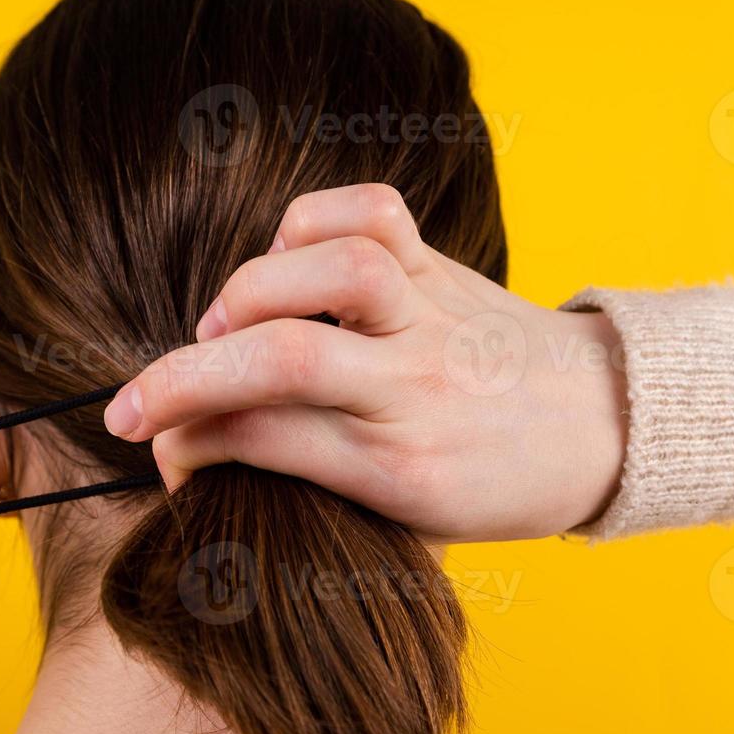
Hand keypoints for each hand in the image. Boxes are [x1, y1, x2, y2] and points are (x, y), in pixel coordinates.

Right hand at [104, 184, 627, 541]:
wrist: (606, 426)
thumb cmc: (496, 486)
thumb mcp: (408, 518)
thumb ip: (314, 481)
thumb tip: (208, 445)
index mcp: (408, 470)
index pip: (271, 443)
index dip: (189, 443)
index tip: (157, 449)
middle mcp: (419, 386)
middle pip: (287, 360)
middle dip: (181, 380)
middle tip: (128, 410)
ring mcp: (434, 315)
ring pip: (335, 273)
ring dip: (251, 292)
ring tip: (221, 328)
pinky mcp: (442, 266)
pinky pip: (374, 214)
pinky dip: (309, 223)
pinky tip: (284, 261)